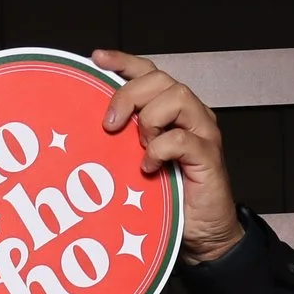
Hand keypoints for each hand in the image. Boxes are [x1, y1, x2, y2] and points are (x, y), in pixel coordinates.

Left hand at [93, 50, 242, 263]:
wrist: (201, 235)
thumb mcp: (134, 164)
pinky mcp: (208, 157)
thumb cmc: (166, 199)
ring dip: (150, 118)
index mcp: (170, 112)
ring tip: (139, 147)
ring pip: (177, 97)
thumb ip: (122, 142)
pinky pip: (183, 137)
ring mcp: (202, 134)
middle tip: (109, 126)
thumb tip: (85, 131)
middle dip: (129, 95)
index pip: (148, 73)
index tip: (95, 59)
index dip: (123, 62)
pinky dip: (161, 149)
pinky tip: (148, 167)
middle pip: (161, 80)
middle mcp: (190, 115)